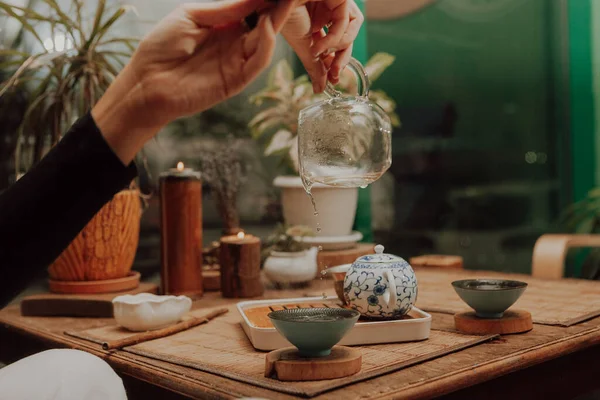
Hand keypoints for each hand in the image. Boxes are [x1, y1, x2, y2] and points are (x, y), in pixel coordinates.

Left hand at [93, 0, 294, 163]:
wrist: (145, 82)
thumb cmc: (161, 47)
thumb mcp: (192, 16)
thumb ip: (225, 9)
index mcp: (223, 25)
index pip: (252, 9)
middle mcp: (234, 43)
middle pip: (264, 23)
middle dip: (279, 7)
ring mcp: (237, 62)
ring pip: (265, 42)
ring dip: (277, 22)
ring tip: (285, 3)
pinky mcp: (237, 80)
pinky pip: (257, 62)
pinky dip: (266, 45)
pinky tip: (266, 27)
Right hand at [282, 0, 363, 92]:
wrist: (277, 2)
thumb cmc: (283, 14)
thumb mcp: (301, 45)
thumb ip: (314, 65)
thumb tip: (319, 89)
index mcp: (318, 21)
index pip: (334, 45)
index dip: (334, 62)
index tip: (332, 79)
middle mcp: (329, 12)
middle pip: (347, 40)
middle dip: (341, 60)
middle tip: (334, 75)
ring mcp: (335, 4)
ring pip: (352, 31)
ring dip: (338, 48)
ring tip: (319, 55)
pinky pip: (348, 22)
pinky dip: (335, 38)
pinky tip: (320, 46)